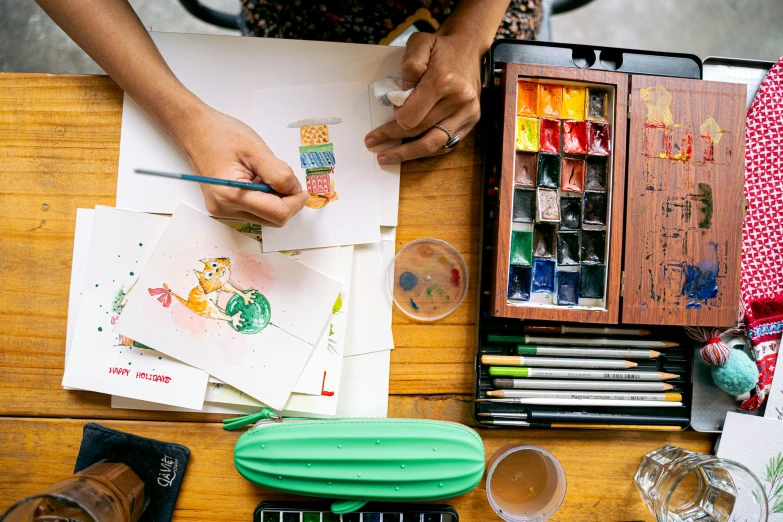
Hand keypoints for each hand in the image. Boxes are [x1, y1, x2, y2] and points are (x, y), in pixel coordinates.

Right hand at [177, 107, 308, 225]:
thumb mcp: (256, 150)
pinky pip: (255, 210)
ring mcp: (222, 210)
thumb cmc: (221, 134)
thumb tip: (295, 191)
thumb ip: (279, 174)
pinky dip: (264, 198)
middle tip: (284, 177)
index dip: (295, 202)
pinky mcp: (224, 207)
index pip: (277, 214)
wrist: (195, 129)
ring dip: (274, 199)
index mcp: (231, 195)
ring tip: (263, 174)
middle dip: (286, 201)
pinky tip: (256, 179)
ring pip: (265, 216)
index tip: (303, 190)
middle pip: (273, 219)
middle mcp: (225, 209)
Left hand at [364, 31, 482, 163]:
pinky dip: (426, 150)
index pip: (411, 115)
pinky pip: (446, 145)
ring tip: (386, 157)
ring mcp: (467, 114)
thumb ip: (409, 64)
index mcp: (444, 82)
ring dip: (407, 153)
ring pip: (433, 144)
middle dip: (393, 136)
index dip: (396, 116)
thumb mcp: (420, 42)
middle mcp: (459, 101)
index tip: (392, 109)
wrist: (468, 49)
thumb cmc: (440, 48)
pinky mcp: (471, 122)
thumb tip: (402, 93)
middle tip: (373, 141)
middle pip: (419, 131)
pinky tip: (410, 152)